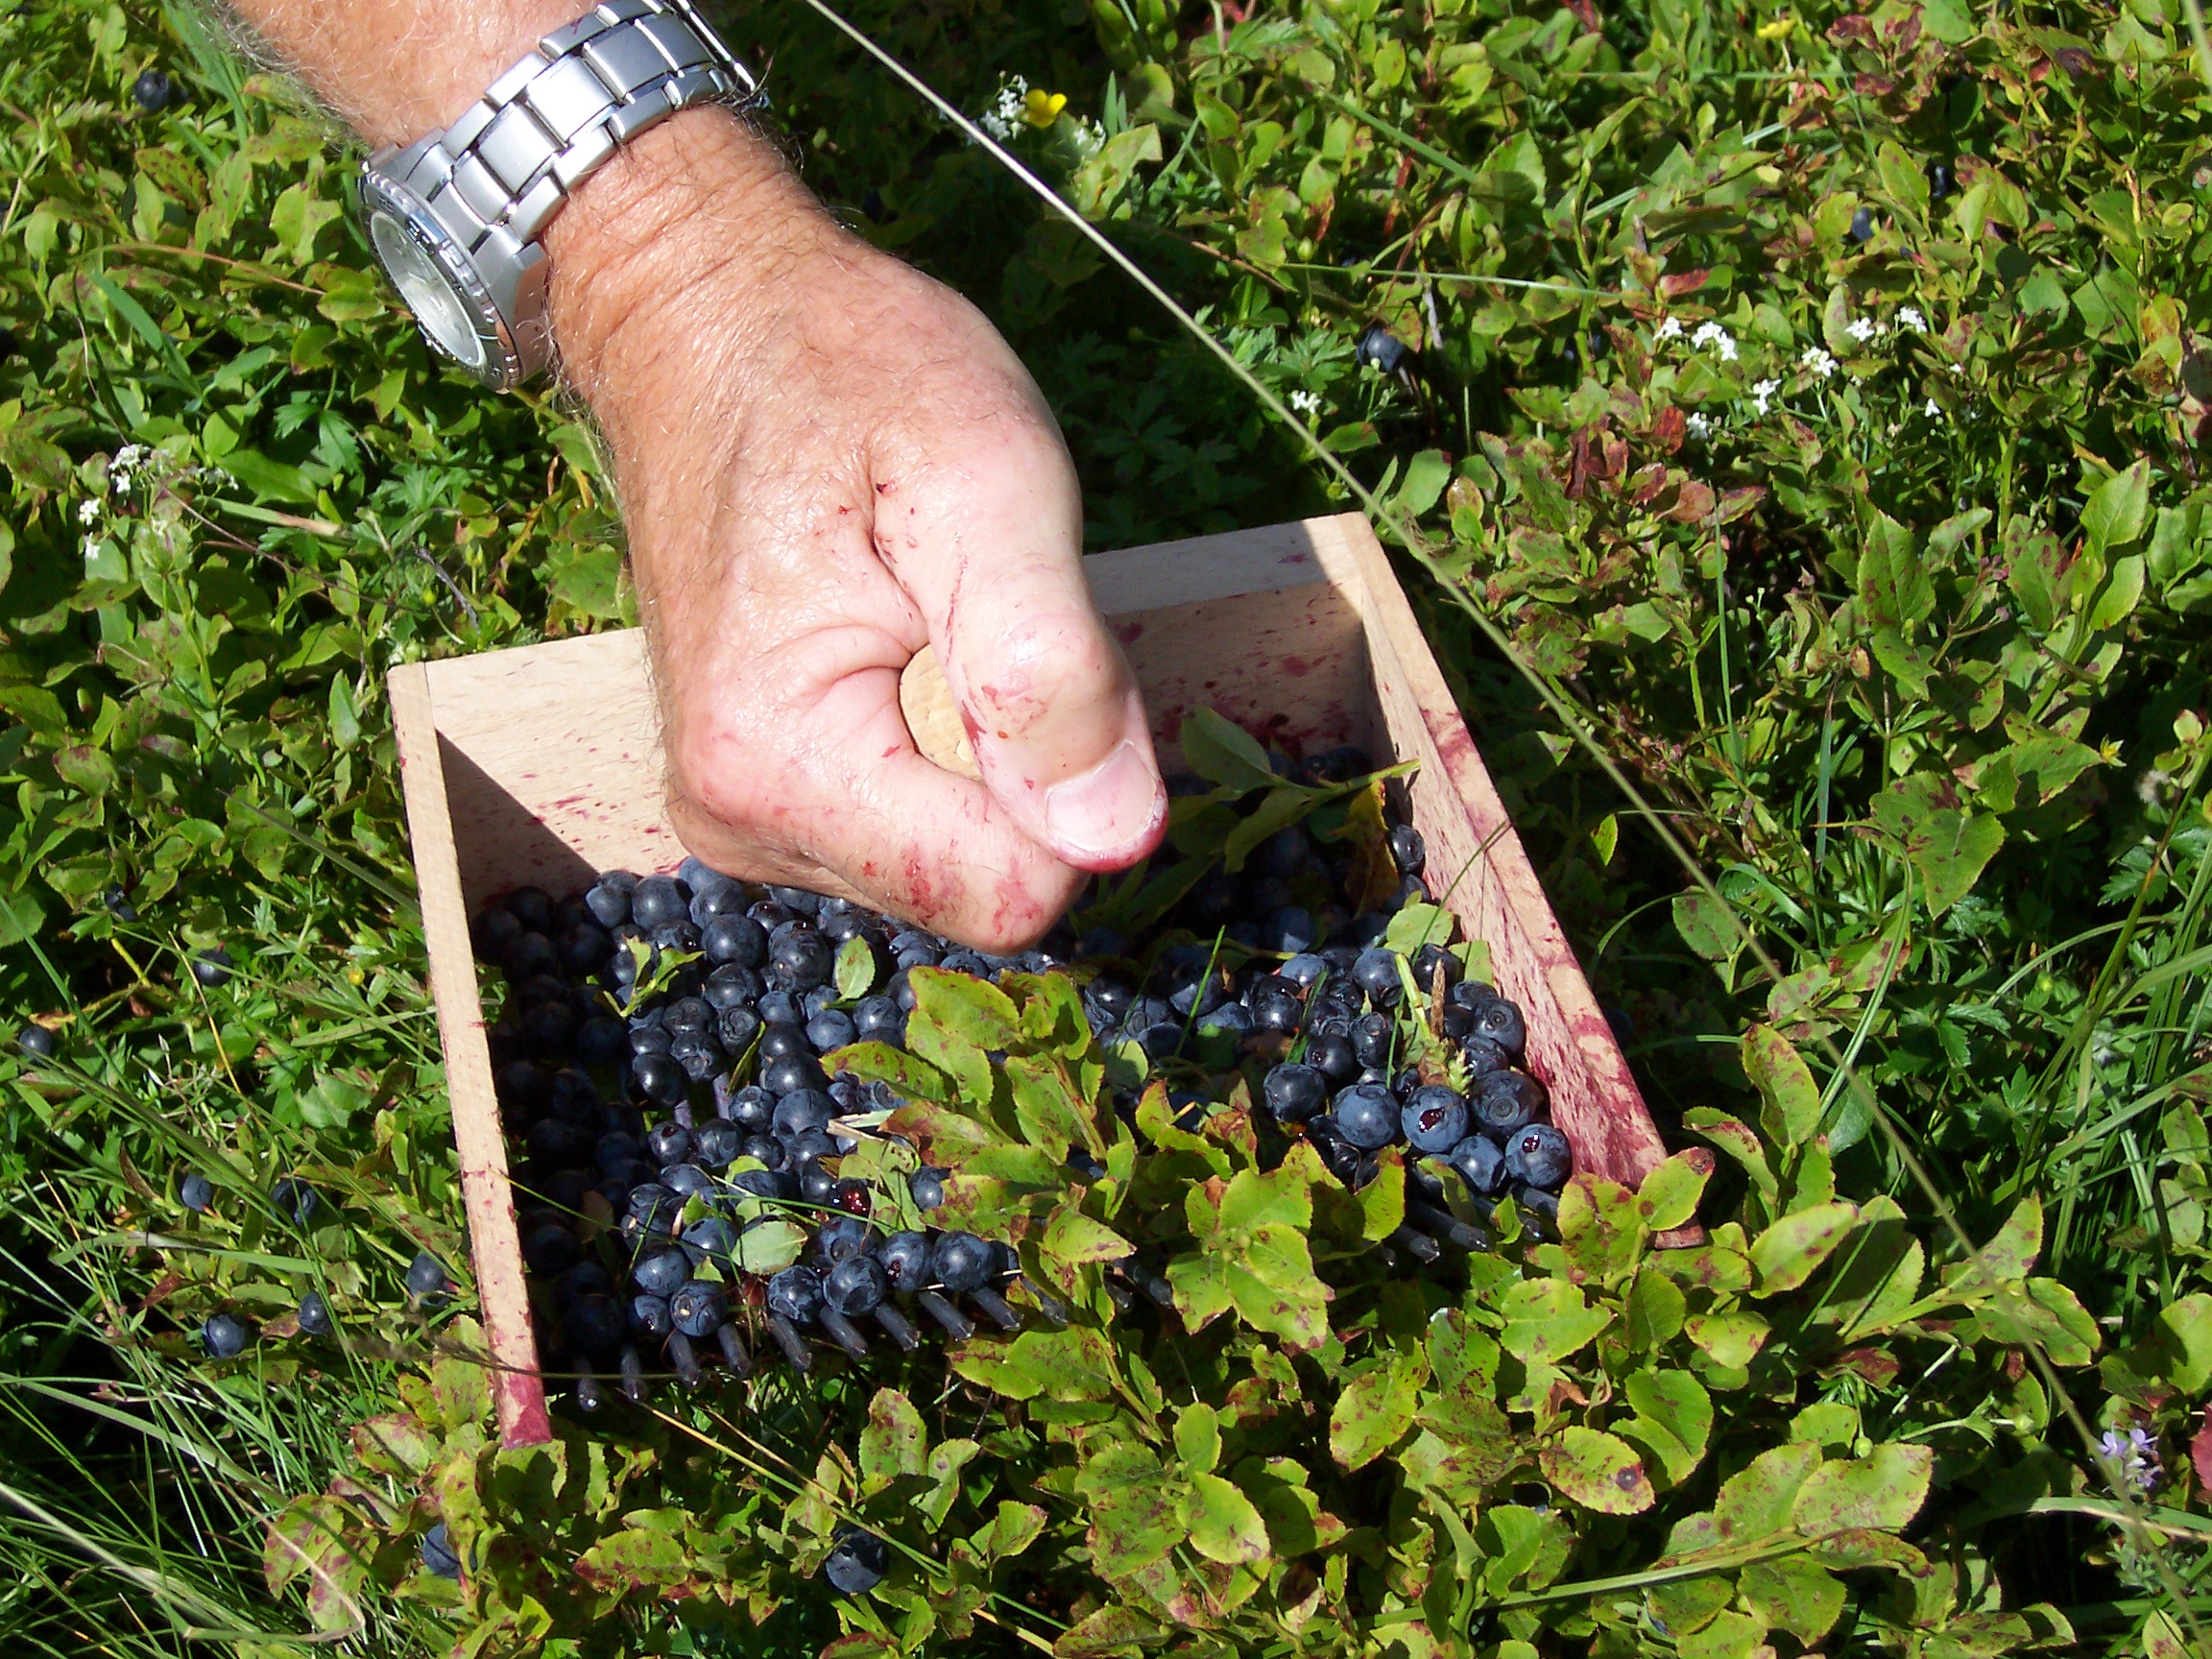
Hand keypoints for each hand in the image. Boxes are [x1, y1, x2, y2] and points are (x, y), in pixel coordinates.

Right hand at [548, 115, 1167, 948]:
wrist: (704, 316)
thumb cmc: (846, 371)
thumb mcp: (987, 478)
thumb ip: (1053, 665)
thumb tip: (1117, 838)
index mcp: (782, 764)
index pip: (1010, 892)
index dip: (1072, 780)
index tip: (1028, 638)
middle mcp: (741, 824)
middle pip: (981, 881)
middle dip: (1027, 761)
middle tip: (975, 601)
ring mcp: (739, 818)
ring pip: (952, 858)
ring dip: (985, 749)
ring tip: (930, 604)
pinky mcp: (755, 797)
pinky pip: (907, 824)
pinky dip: (940, 745)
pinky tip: (902, 637)